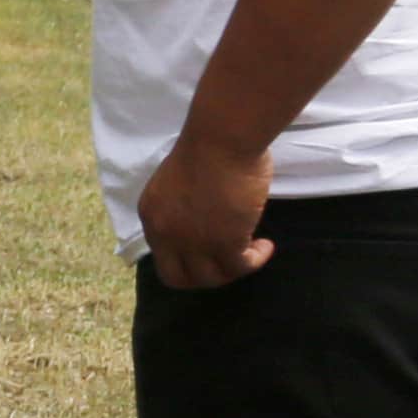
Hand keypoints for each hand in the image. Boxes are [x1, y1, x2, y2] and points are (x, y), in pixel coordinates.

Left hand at [141, 132, 276, 291]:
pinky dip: (256, 260)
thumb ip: (181, 208)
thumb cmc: (206, 148)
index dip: (187, 258)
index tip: (208, 249)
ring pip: (211, 278)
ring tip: (252, 250)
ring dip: (233, 269)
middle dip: (205, 276)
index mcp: (152, 215)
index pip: (163, 255)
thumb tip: (202, 221)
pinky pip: (241, 266)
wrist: (221, 139)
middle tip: (228, 260)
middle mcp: (165, 234)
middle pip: (179, 278)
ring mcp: (193, 241)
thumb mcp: (177, 183)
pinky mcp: (224, 242)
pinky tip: (265, 246)